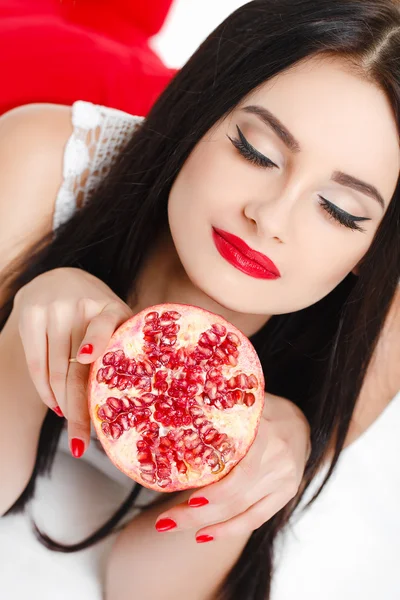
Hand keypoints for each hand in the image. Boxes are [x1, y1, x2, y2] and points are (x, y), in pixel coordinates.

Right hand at [13, 267, 132, 455]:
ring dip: (63, 405)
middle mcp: (81, 305)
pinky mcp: (31, 316)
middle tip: (81, 443)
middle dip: (79, 409)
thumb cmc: (98, 311)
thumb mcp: (117, 319)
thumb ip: (124, 347)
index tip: (87, 358)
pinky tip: (55, 406)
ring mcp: (53, 310)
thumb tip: (137, 403)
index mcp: (111, 307)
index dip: (95, 341)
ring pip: (55, 371)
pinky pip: (36, 365)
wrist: (60, 278)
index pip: (103, 325)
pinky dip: (45, 391)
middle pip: (76, 368)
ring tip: (72, 429)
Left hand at [154, 393, 310, 541]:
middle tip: (163, 521)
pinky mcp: (285, 495)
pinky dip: (229, 530)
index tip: (188, 499)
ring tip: (172, 525)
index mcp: (266, 431)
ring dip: (205, 523)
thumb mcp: (245, 403)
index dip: (217, 490)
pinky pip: (255, 519)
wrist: (301, 423)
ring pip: (241, 511)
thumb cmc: (263, 410)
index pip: (241, 470)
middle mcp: (278, 458)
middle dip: (196, 513)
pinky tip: (204, 534)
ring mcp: (284, 480)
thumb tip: (176, 414)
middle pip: (235, 496)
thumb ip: (220, 409)